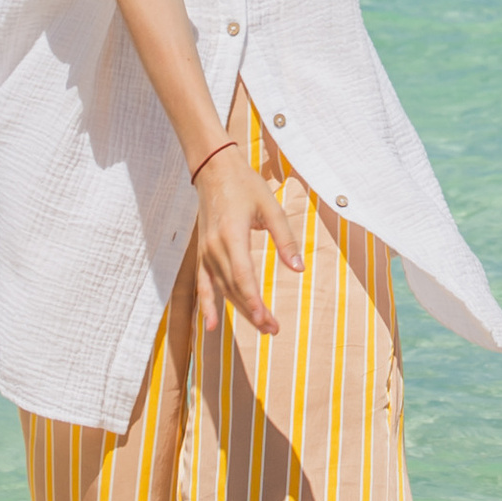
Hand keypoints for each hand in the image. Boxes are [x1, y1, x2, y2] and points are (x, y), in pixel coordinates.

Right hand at [193, 151, 304, 333]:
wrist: (213, 170)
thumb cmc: (245, 185)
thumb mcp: (271, 207)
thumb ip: (285, 239)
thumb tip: (299, 269)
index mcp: (232, 234)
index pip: (242, 276)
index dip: (253, 300)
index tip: (266, 319)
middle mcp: (214, 247)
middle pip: (233, 288)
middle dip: (253, 312)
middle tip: (273, 330)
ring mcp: (205, 251)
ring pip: (222, 289)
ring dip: (240, 310)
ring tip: (261, 328)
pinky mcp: (202, 253)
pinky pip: (204, 284)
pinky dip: (207, 304)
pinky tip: (211, 325)